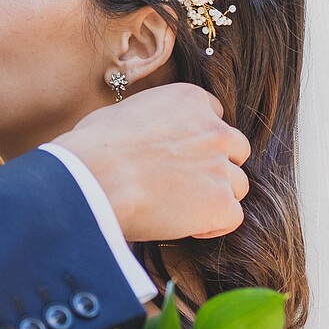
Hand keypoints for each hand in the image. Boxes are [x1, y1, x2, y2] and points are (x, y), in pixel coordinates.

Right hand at [55, 83, 249, 241]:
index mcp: (190, 100)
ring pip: (237, 185)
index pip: (215, 117)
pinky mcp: (220, 204)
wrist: (94, 178)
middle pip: (236, 150)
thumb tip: (137, 134)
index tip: (180, 155)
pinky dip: (213, 224)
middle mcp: (214, 130)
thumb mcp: (119, 114)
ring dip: (215, 196)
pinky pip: (232, 217)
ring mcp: (220, 167)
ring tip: (182, 208)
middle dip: (216, 165)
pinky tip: (187, 228)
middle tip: (185, 183)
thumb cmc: (92, 148)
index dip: (199, 139)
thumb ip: (146, 120)